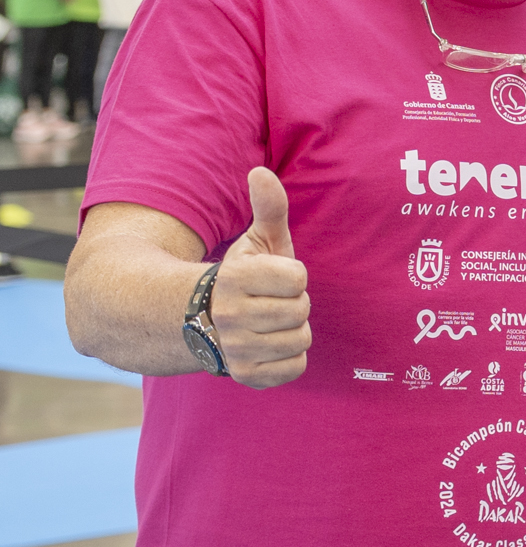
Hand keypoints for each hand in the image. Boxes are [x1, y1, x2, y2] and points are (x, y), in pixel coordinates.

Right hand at [208, 167, 310, 386]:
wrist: (203, 322)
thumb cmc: (244, 276)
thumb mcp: (256, 241)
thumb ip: (269, 207)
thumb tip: (261, 172)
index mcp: (235, 278)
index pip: (299, 278)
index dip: (293, 276)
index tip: (273, 278)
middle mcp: (230, 316)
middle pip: (301, 310)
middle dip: (293, 303)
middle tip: (269, 302)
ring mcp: (236, 348)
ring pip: (301, 338)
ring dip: (293, 330)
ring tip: (268, 322)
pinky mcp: (245, 375)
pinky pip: (296, 367)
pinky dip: (290, 358)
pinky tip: (269, 345)